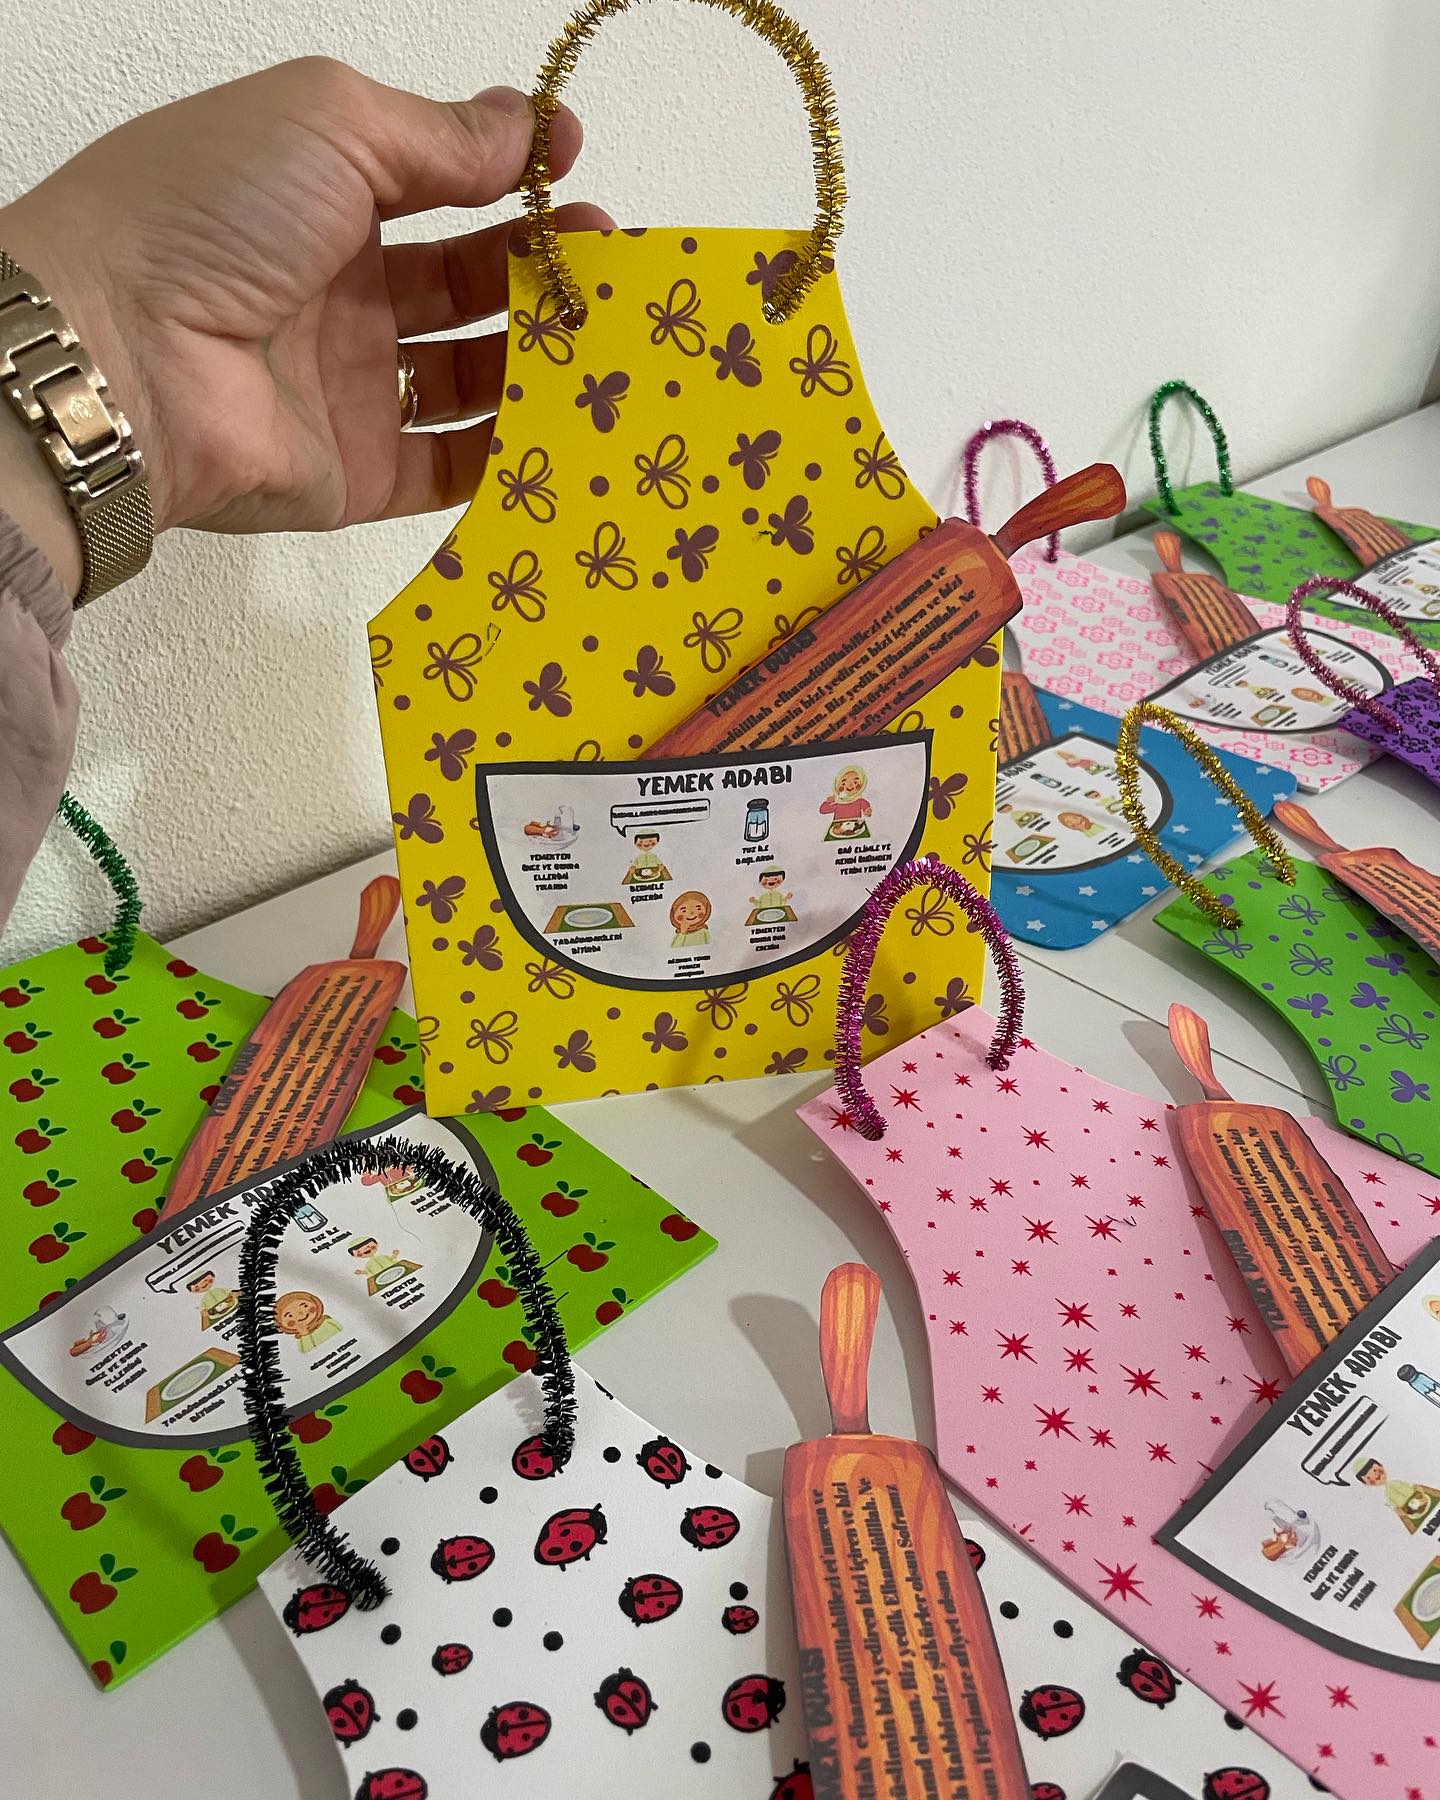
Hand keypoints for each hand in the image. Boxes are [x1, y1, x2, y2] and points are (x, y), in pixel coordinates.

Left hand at [0, 59, 606, 561]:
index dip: (512, 180)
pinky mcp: (360, 475)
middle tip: (613, 267)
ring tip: (610, 345)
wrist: (123, 351)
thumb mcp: (330, 124)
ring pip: (473, 379)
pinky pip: (452, 469)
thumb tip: (528, 129)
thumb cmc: (209, 212)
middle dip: (545, 273)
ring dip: (543, 361)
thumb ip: (439, 135)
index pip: (442, 187)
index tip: (578, 169)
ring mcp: (352, 389)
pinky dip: (514, 454)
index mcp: (324, 200)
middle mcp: (341, 295)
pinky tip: (574, 426)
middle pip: (468, 286)